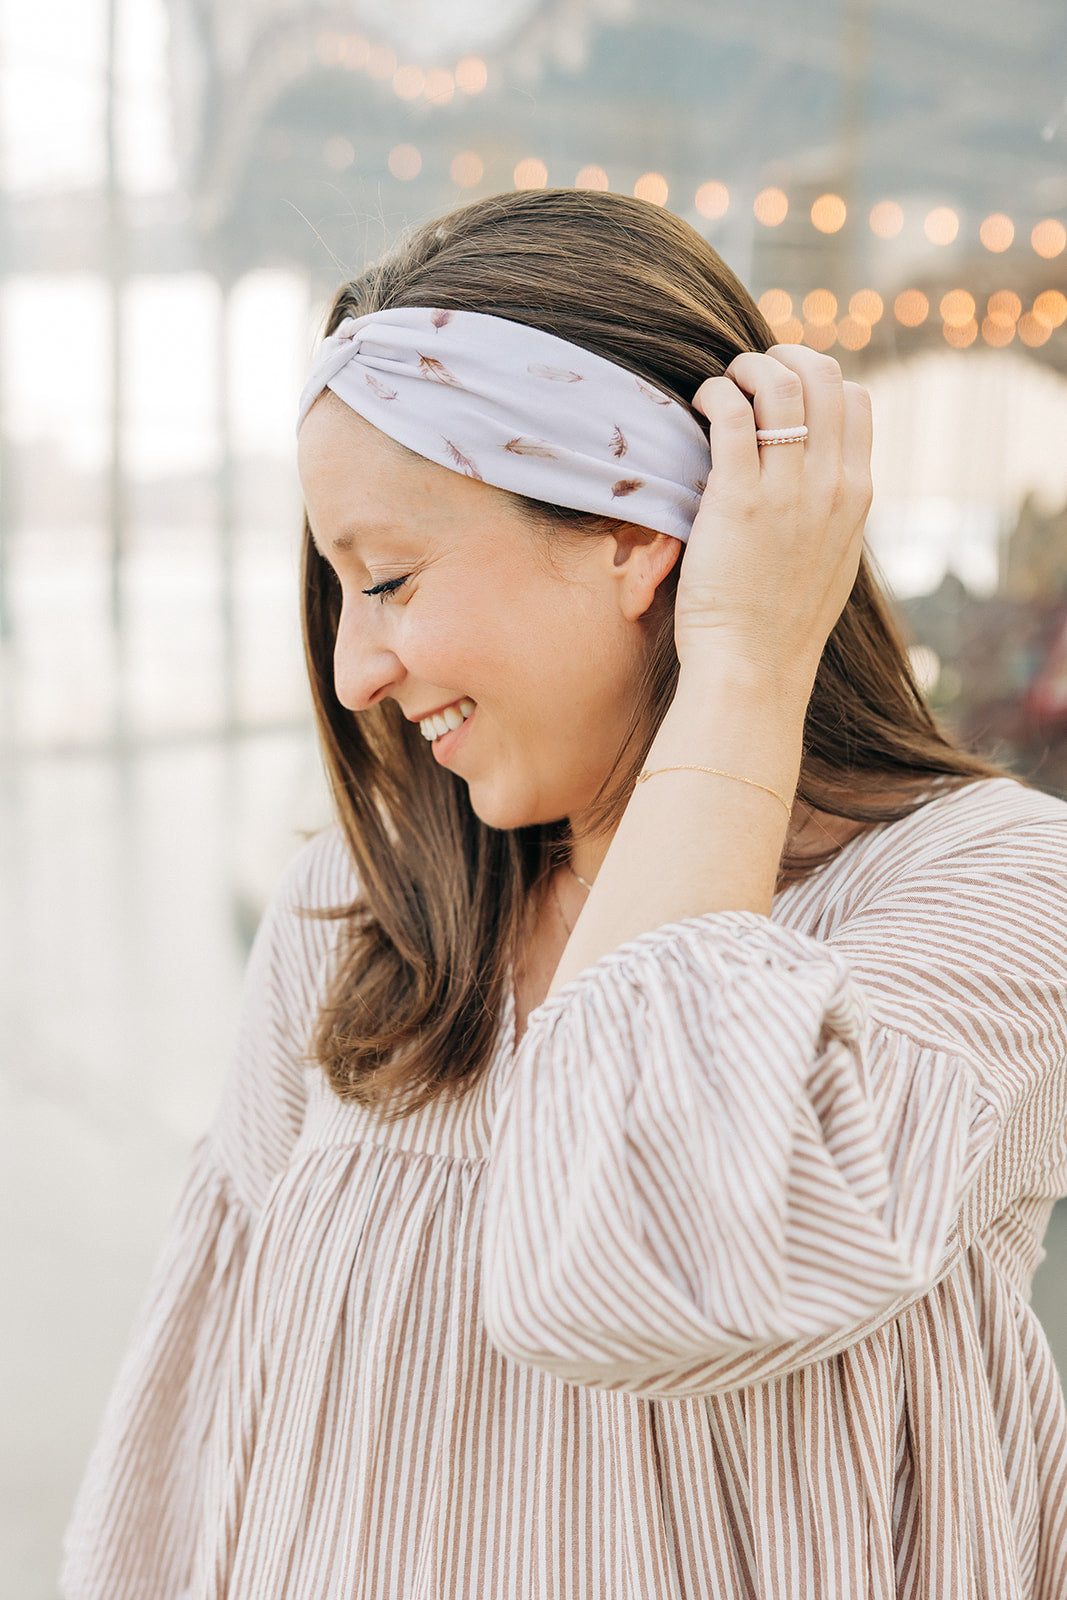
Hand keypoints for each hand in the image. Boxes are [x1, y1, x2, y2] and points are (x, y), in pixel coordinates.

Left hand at [676, 347, 872, 694]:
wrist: (754, 669)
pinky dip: (715, 392)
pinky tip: (700, 404)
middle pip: (823, 375)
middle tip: (747, 373)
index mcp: (857, 495)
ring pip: (779, 383)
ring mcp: (787, 490)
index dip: (816, 378)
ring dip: (745, 368)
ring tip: (722, 385)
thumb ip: (830, 512)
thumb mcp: (830, 562)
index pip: (855, 399)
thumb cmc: (779, 624)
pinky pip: (731, 413)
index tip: (781, 391)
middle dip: (782, 357)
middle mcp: (830, 485)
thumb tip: (814, 477)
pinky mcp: (738, 499)